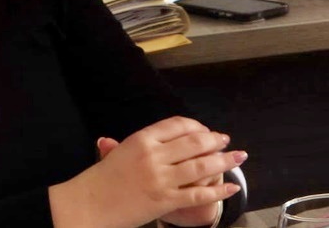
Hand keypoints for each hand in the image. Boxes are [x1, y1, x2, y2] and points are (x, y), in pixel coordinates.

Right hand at [97, 132, 244, 226]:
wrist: (89, 205)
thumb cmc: (101, 180)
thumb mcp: (115, 153)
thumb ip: (141, 142)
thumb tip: (152, 137)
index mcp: (142, 139)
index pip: (177, 125)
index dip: (197, 126)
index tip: (206, 131)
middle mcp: (154, 156)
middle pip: (194, 142)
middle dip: (215, 141)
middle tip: (227, 141)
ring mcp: (161, 179)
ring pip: (201, 166)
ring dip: (224, 160)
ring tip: (239, 156)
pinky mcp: (165, 201)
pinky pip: (198, 194)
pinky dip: (218, 190)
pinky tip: (231, 187)